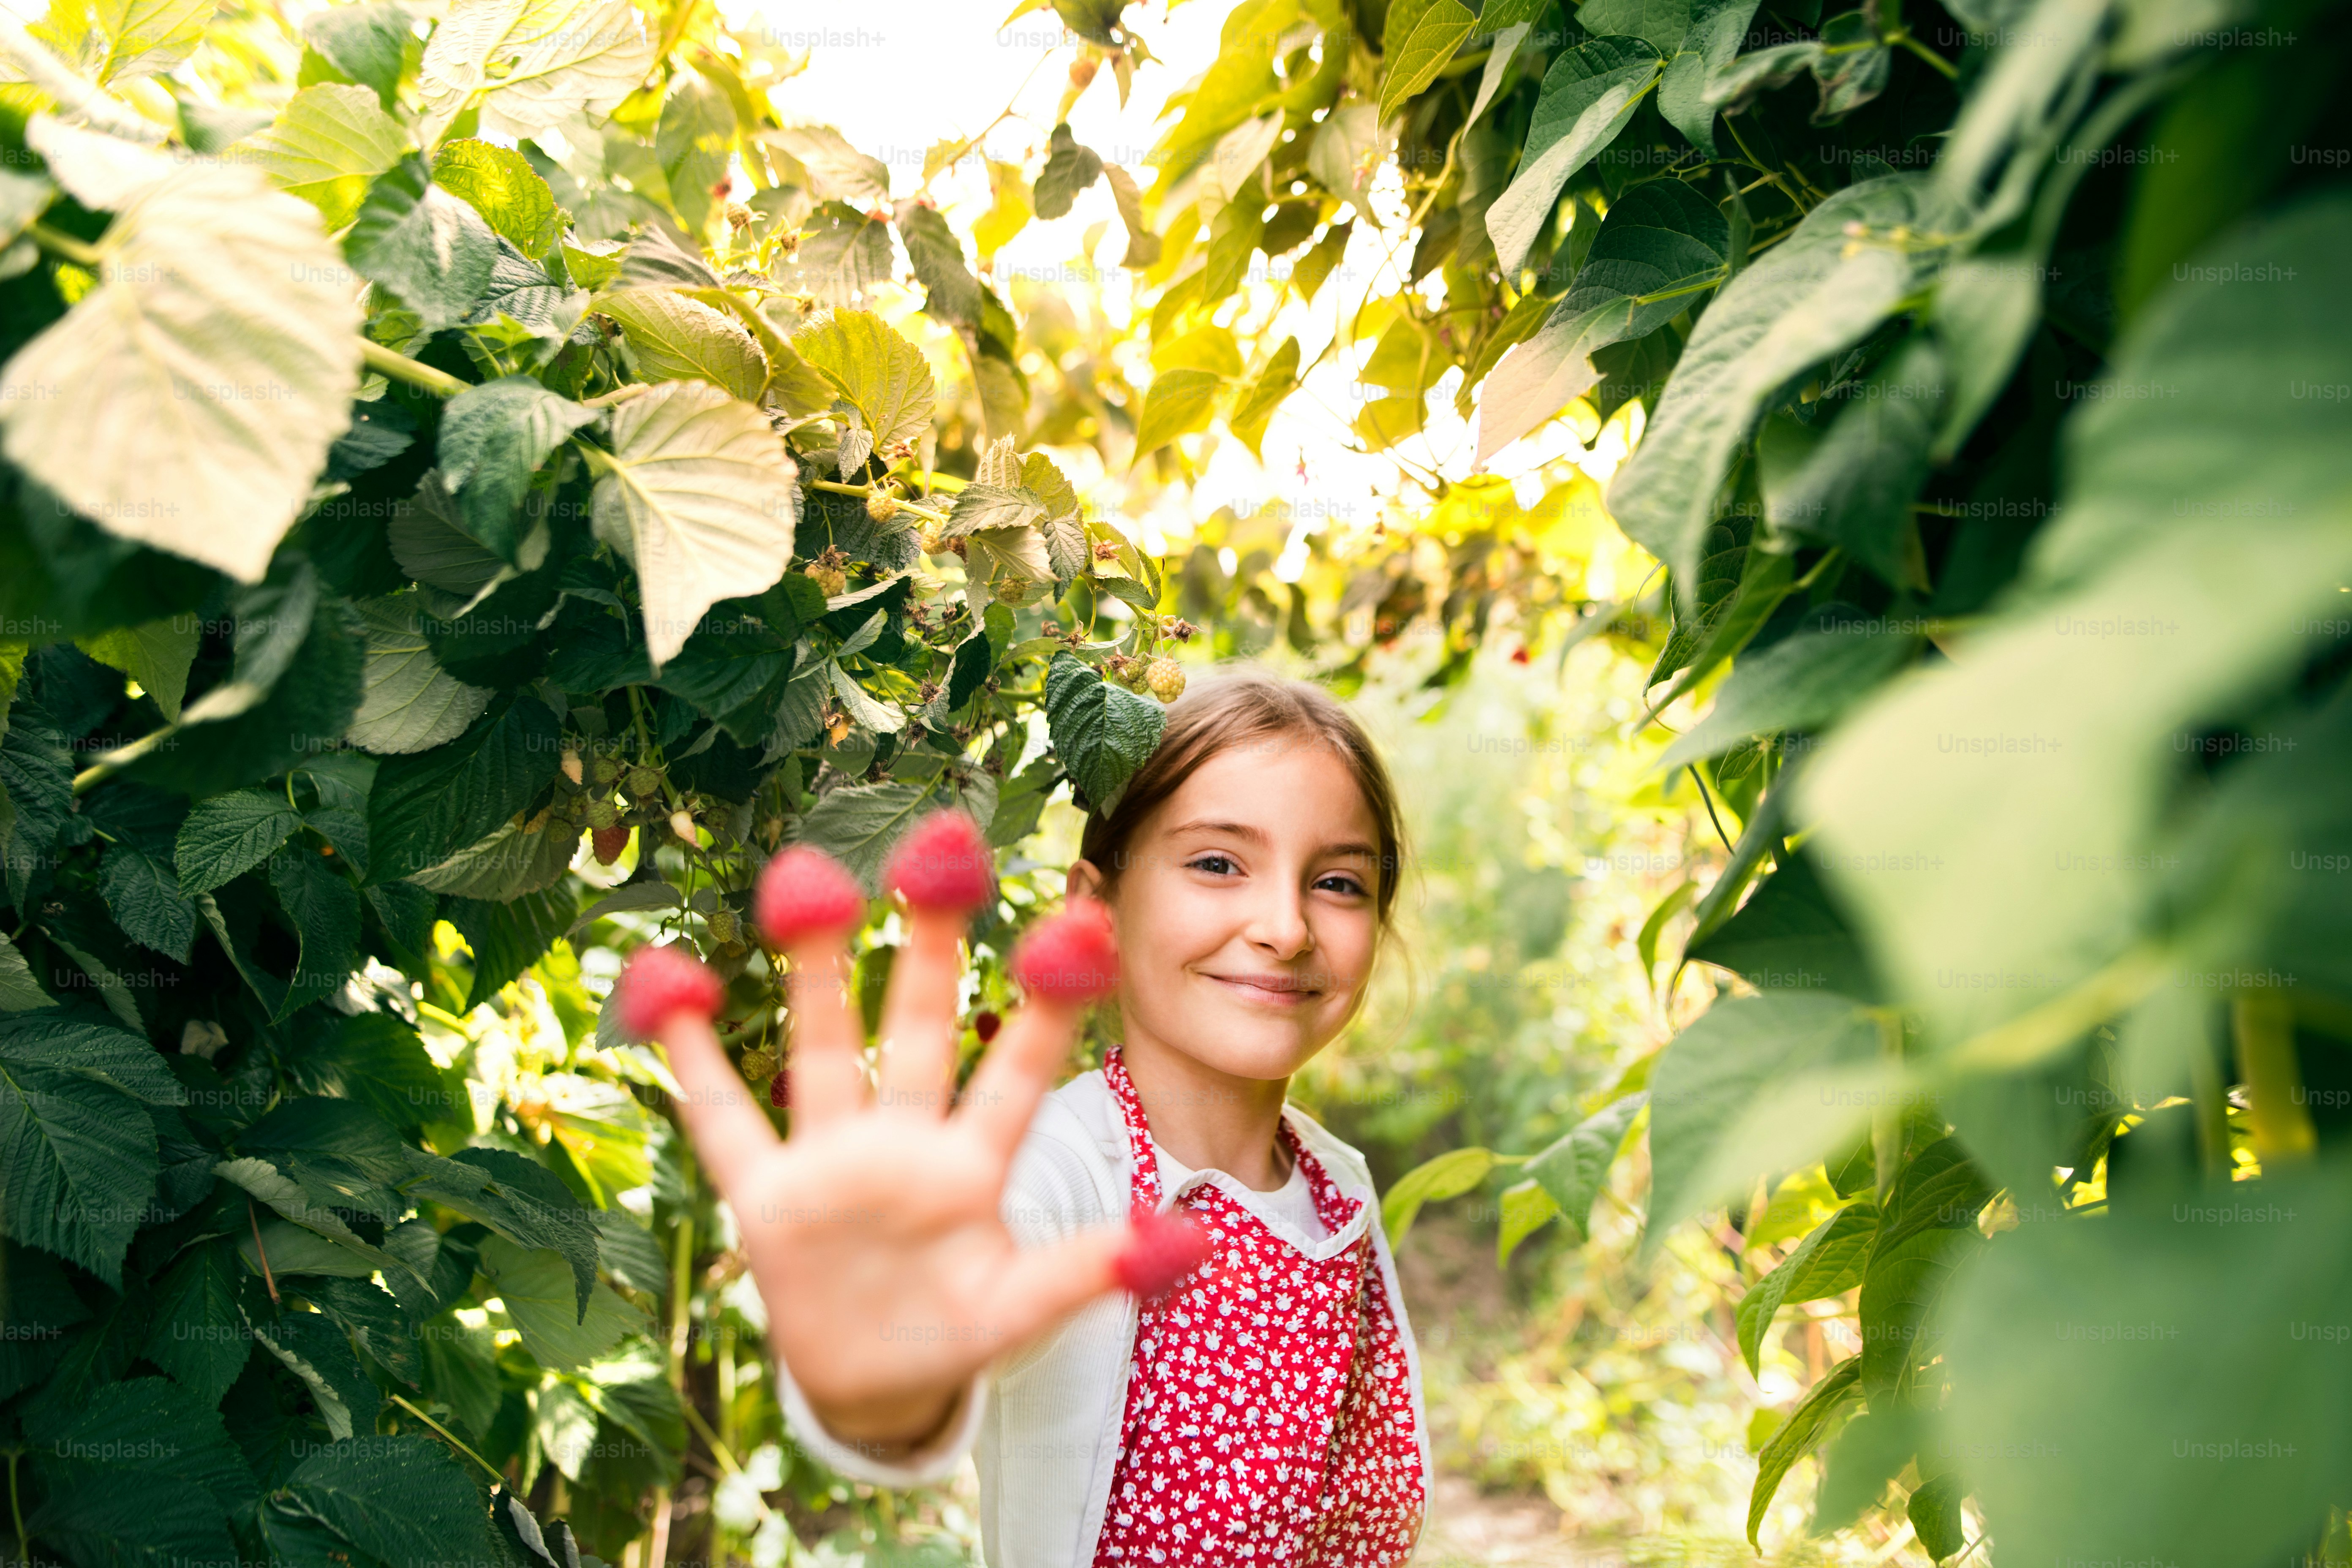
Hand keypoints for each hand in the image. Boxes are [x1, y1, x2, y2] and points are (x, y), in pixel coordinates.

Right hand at [652, 857, 1126, 1450]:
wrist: (877, 1384)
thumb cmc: (958, 1331)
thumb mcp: (1024, 1306)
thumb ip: (1094, 1269)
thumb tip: (1198, 1246)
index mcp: (974, 1166)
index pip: (1019, 1069)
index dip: (1051, 1001)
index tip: (1081, 919)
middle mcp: (905, 1142)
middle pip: (920, 1025)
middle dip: (931, 938)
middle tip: (947, 838)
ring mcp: (832, 1160)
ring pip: (823, 1046)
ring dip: (812, 967)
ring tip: (803, 873)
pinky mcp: (766, 1196)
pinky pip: (720, 1117)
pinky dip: (690, 1055)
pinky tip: (665, 981)